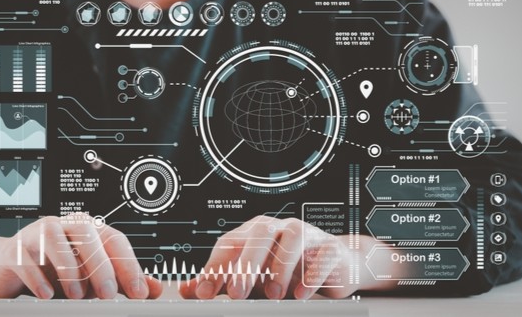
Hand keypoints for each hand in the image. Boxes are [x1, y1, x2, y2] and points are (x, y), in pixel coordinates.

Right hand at [0, 213, 161, 298]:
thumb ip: (119, 280)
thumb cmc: (49, 269)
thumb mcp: (87, 276)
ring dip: (70, 272)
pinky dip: (39, 280)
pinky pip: (28, 261)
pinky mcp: (14, 250)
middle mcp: (64, 226)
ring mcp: (37, 234)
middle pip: (89, 238)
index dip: (129, 265)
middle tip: (109, 295)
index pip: (114, 240)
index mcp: (86, 229)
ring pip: (58, 244)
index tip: (139, 292)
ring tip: (77, 296)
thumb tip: (154, 289)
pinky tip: (47, 295)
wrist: (2, 265)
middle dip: (102, 268)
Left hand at [178, 215, 397, 299]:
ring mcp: (307, 234)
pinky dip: (310, 274)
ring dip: (280, 265)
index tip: (204, 293)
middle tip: (237, 292)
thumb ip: (221, 282)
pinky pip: (322, 254)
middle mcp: (279, 228)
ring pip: (293, 237)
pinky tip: (300, 293)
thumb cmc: (286, 269)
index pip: (229, 243)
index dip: (215, 267)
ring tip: (273, 293)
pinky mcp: (331, 248)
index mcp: (254, 232)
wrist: (334, 265)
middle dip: (246, 263)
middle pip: (260, 234)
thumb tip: (187, 290)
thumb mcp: (251, 278)